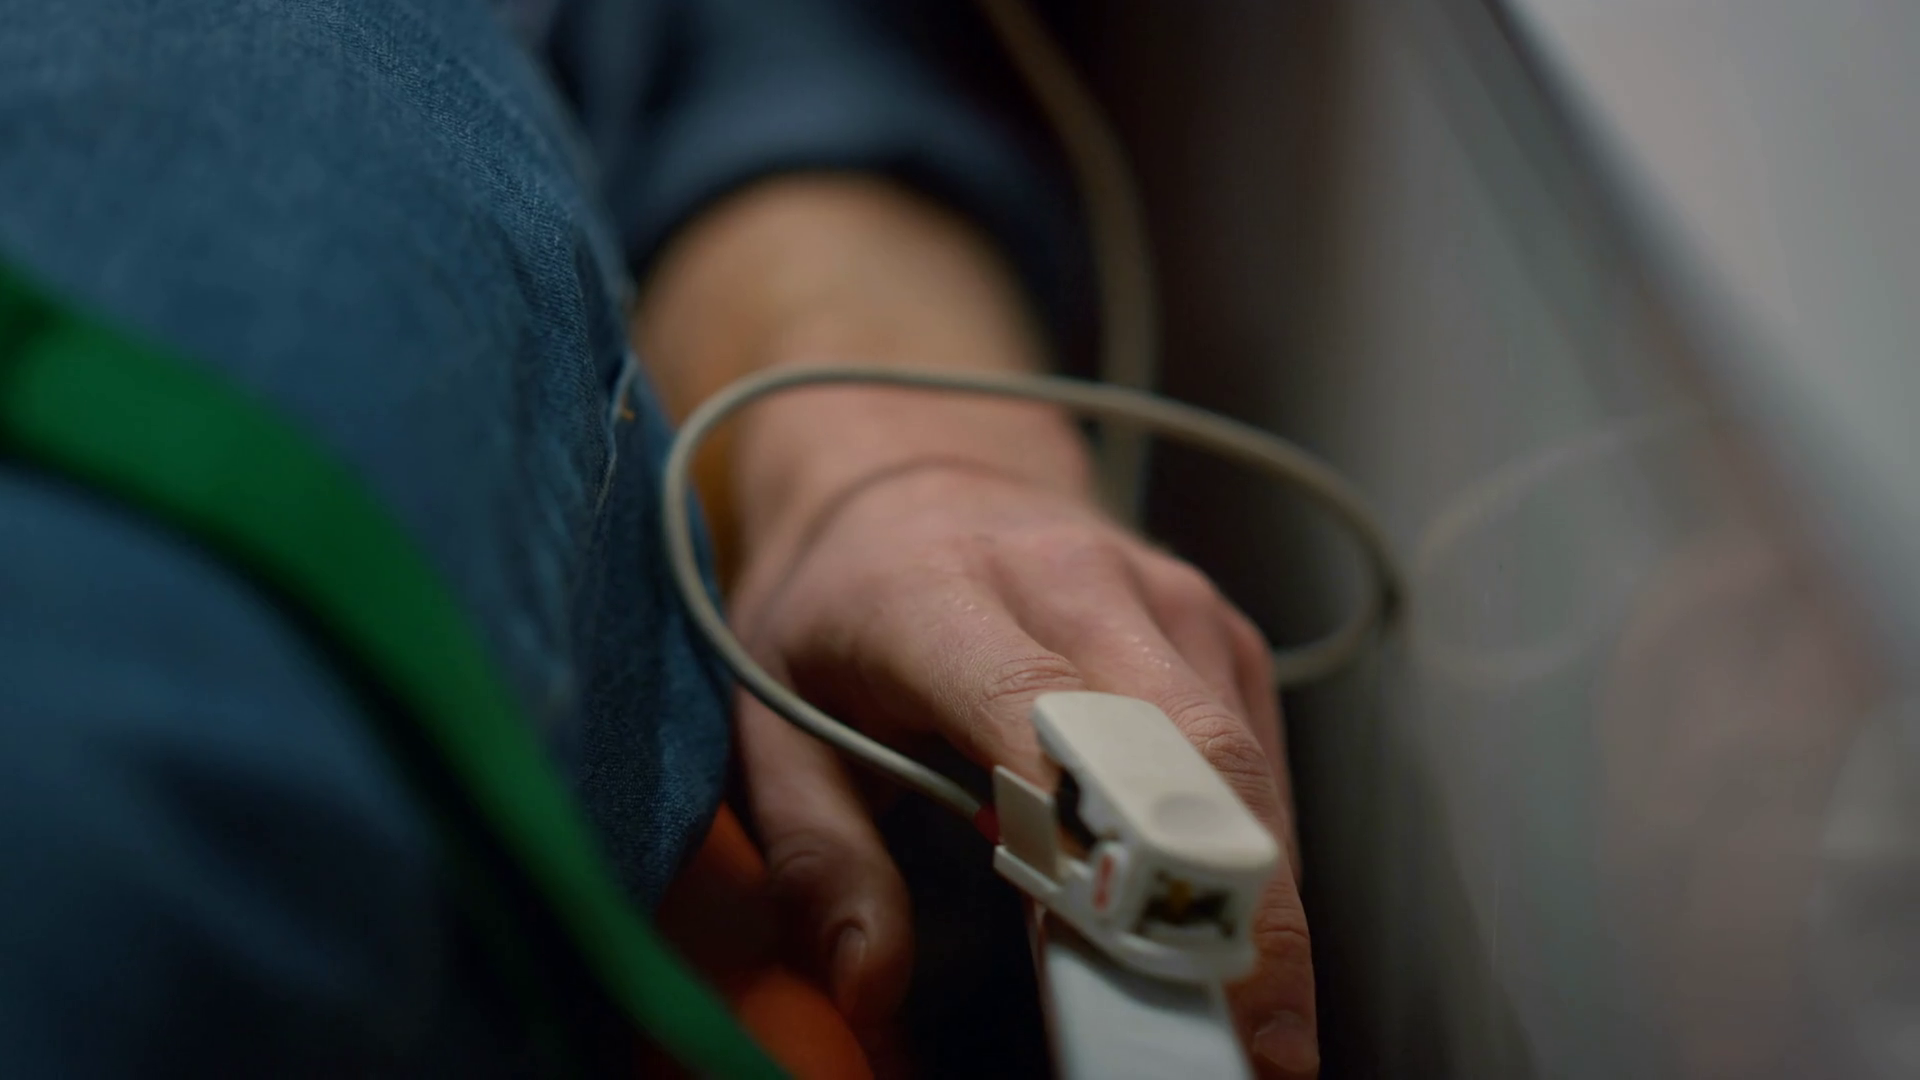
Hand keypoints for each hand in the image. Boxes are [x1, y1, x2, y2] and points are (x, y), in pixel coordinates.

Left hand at [726, 456, 1318, 1076]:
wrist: (915, 459)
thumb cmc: (837, 600)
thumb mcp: (769, 717)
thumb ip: (815, 853)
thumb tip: (868, 986)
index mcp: (938, 595)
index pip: (1036, 716)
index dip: (1095, 845)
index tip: (1128, 964)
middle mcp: (1072, 580)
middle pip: (1184, 753)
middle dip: (1231, 910)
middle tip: (1252, 1047)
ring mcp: (1164, 597)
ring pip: (1244, 765)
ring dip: (1261, 901)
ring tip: (1256, 1027)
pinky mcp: (1217, 627)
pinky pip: (1260, 756)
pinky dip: (1256, 855)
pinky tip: (1232, 933)